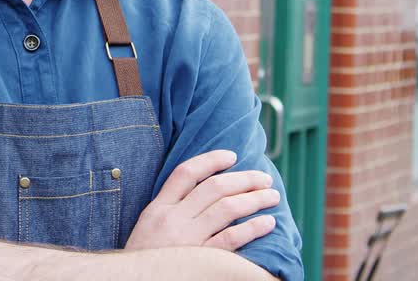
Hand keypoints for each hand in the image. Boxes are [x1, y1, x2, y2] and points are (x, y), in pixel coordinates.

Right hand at [125, 149, 279, 250]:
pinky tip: (267, 223)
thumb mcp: (148, 226)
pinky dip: (252, 228)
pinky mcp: (200, 260)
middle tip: (265, 178)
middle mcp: (172, 219)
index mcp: (158, 208)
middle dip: (244, 179)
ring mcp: (187, 240)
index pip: (186, 173)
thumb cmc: (145, 257)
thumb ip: (170, 209)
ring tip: (272, 197)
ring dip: (254, 199)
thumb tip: (204, 191)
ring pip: (226, 208)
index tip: (232, 156)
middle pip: (214, 188)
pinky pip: (231, 239)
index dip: (211, 160)